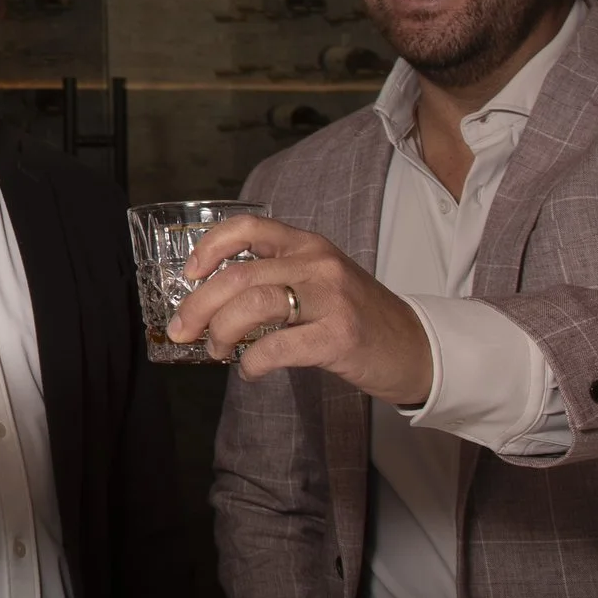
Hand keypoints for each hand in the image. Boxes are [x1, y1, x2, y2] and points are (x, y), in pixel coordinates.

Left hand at [165, 214, 433, 405]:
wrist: (415, 348)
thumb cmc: (357, 318)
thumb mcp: (318, 282)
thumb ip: (274, 281)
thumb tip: (211, 305)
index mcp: (307, 245)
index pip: (247, 228)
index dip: (208, 247)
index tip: (188, 275)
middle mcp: (317, 263)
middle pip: (238, 275)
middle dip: (198, 306)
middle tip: (183, 331)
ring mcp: (331, 298)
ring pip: (253, 303)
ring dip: (221, 332)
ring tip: (217, 351)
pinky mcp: (339, 335)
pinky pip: (277, 346)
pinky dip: (253, 362)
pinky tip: (251, 370)